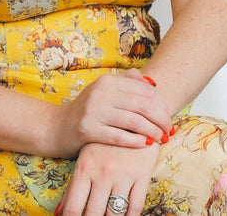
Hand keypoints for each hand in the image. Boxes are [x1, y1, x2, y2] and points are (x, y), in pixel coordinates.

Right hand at [53, 69, 171, 157]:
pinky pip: (119, 136)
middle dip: (160, 119)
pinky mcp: (87, 130)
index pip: (144, 91)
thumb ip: (127, 83)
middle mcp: (101, 92)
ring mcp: (93, 110)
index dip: (161, 105)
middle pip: (142, 105)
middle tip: (170, 130)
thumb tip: (152, 84)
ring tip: (162, 139)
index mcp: (108, 81)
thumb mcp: (104, 91)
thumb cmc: (87, 110)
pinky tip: (146, 145)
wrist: (56, 127)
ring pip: (133, 121)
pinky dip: (136, 141)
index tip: (169, 117)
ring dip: (152, 131)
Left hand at [56, 141, 161, 215]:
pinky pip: (136, 206)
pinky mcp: (142, 174)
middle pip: (93, 214)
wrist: (133, 115)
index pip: (73, 207)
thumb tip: (59, 213)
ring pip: (115, 214)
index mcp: (85, 168)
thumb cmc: (104, 141)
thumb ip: (72, 187)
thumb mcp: (86, 159)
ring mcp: (123, 174)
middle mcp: (103, 173)